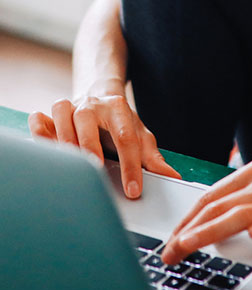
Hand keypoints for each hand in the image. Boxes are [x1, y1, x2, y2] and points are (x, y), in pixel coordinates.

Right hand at [28, 87, 180, 196]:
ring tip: (71, 166)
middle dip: (90, 147)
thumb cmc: (121, 123)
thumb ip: (153, 158)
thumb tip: (173, 177)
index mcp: (118, 108)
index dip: (131, 166)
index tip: (133, 190)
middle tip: (96, 172)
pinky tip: (46, 147)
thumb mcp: (140, 136)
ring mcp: (71, 107)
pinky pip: (40, 118)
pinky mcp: (51, 115)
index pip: (126, 138)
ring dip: (63, 140)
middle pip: (87, 121)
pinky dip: (39, 130)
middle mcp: (92, 105)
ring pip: (62, 115)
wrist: (102, 99)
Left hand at [161, 159, 251, 263]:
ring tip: (188, 245)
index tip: (170, 238)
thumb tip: (201, 220)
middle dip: (189, 231)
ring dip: (210, 232)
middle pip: (220, 206)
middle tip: (169, 251)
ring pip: (242, 215)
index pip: (212, 195)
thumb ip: (240, 199)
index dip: (187, 218)